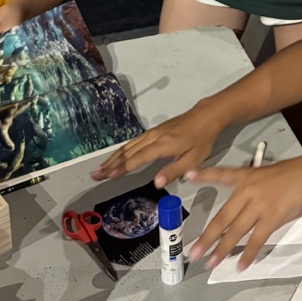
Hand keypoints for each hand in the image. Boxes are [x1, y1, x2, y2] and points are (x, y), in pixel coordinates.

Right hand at [91, 103, 221, 185]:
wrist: (206, 116)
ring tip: (101, 168)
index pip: (137, 158)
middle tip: (95, 175)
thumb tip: (155, 183)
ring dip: (114, 157)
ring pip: (129, 145)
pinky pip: (134, 141)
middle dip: (111, 164)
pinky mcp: (154, 131)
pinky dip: (122, 150)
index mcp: (162, 145)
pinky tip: (117, 156)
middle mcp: (153, 137)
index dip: (122, 168)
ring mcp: (153, 132)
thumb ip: (174, 171)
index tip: (107, 176)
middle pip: (128, 151)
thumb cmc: (201, 140)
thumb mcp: (193, 159)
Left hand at [187, 156, 301, 269]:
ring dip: (222, 249)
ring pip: (235, 231)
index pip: (222, 175)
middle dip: (207, 237)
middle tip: (194, 251)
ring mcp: (258, 205)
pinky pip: (256, 239)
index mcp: (246, 177)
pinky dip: (248, 254)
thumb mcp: (268, 175)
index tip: (188, 176)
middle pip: (223, 217)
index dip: (204, 175)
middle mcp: (247, 190)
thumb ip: (254, 189)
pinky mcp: (271, 218)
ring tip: (210, 263)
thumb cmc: (292, 176)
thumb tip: (244, 208)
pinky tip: (241, 265)